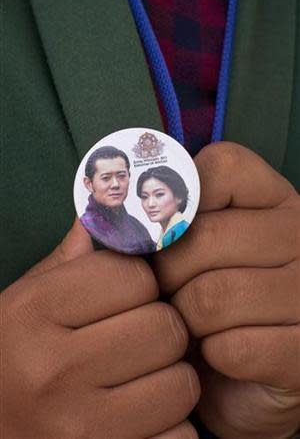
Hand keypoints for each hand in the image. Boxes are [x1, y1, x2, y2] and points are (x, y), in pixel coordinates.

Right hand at [2, 219, 199, 438]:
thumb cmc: (12, 357)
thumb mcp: (26, 301)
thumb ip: (70, 260)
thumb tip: (111, 213)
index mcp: (34, 312)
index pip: (135, 276)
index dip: (139, 284)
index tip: (127, 297)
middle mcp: (54, 369)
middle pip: (165, 328)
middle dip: (159, 330)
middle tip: (138, 340)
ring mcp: (80, 428)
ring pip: (181, 384)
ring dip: (170, 379)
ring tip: (139, 380)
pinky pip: (181, 436)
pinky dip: (170, 427)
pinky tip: (140, 419)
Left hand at [152, 142, 299, 437]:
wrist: (248, 368)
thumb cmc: (209, 298)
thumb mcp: (190, 250)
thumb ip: (150, 223)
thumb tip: (92, 212)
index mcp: (272, 200)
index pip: (222, 167)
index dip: (178, 201)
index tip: (162, 233)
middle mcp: (298, 235)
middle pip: (203, 238)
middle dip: (167, 274)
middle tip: (168, 291)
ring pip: (212, 297)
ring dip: (185, 320)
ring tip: (192, 325)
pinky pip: (232, 348)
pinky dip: (211, 356)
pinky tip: (216, 353)